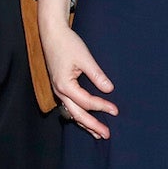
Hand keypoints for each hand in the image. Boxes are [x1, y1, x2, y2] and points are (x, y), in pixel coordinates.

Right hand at [37, 0, 116, 138]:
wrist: (52, 34)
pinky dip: (79, 114)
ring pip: (72, 112)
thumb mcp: (85, 58)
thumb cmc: (67, 44)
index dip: (102, 106)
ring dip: (85, 123)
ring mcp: (58, 90)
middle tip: (106, 134)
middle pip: (77, 114)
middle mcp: (59, 91)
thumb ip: (96, 75)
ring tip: (97, 133)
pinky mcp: (60, 87)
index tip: (115, 111)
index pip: (87, 102)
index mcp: (65, 85)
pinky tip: (86, 120)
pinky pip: (70, 106)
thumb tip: (109, 89)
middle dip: (92, 125)